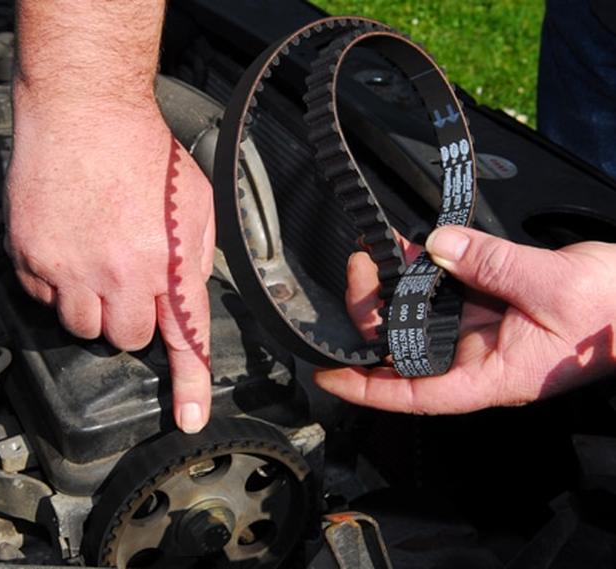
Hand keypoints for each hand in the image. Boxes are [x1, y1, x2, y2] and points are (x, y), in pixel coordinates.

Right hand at [5, 93, 215, 433]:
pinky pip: (44, 297)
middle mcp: (119, 273)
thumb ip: (194, 253)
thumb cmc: (142, 148)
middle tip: (126, 281)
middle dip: (129, 320)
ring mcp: (70, 268)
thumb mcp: (194, 200)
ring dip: (91, 306)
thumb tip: (186, 288)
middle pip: (124, 339)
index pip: (183, 336)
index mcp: (167, 261)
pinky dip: (56, 283)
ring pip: (81, 326)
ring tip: (93, 263)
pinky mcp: (32, 258)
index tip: (188, 419)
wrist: (83, 109)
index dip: (189, 385)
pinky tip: (66, 246)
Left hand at [315, 226, 615, 413]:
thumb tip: (439, 244)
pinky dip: (424, 267)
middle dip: (374, 311)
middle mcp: (478, 357)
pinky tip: (407, 244)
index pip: (414, 393)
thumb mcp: (552, 285)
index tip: (328, 377)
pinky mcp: (490, 303)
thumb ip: (491, 263)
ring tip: (373, 249)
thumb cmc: (614, 312)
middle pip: (407, 346)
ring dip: (395, 284)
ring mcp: (481, 330)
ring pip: (421, 314)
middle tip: (361, 266)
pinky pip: (446, 288)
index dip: (367, 389)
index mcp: (491, 375)